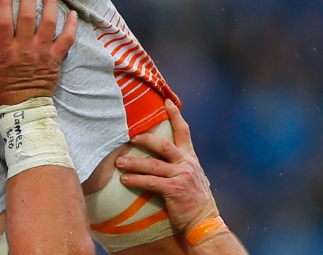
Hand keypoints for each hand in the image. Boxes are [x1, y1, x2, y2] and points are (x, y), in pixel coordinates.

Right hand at [0, 0, 78, 106]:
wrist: (22, 109)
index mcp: (3, 51)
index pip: (4, 22)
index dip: (5, 5)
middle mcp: (24, 49)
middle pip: (28, 18)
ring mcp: (42, 53)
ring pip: (49, 24)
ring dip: (49, 6)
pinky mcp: (55, 59)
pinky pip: (67, 40)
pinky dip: (72, 26)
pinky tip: (72, 13)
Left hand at [115, 100, 222, 241]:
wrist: (204, 222)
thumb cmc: (195, 201)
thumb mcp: (193, 177)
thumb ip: (180, 165)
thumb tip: (163, 156)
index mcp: (191, 158)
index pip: (184, 131)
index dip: (175, 115)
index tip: (166, 101)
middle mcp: (187, 164)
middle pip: (163, 144)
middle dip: (145, 139)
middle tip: (130, 137)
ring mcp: (181, 176)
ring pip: (152, 164)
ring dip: (133, 162)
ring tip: (118, 161)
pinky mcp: (174, 190)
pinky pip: (150, 182)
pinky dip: (135, 180)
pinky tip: (125, 179)